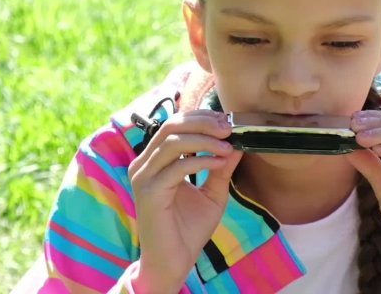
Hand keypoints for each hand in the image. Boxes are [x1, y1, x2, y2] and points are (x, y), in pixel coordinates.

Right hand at [127, 110, 242, 292]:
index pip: (175, 124)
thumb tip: (238, 142)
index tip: (228, 122)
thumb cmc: (189, 229)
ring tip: (228, 146)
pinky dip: (202, 160)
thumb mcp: (212, 192)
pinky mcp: (148, 190)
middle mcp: (143, 163)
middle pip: (171, 125)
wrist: (174, 261)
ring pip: (173, 140)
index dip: (201, 118)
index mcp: (155, 160)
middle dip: (204, 122)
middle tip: (229, 128)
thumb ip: (221, 166)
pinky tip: (220, 162)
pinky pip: (178, 165)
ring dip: (205, 139)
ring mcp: (143, 175)